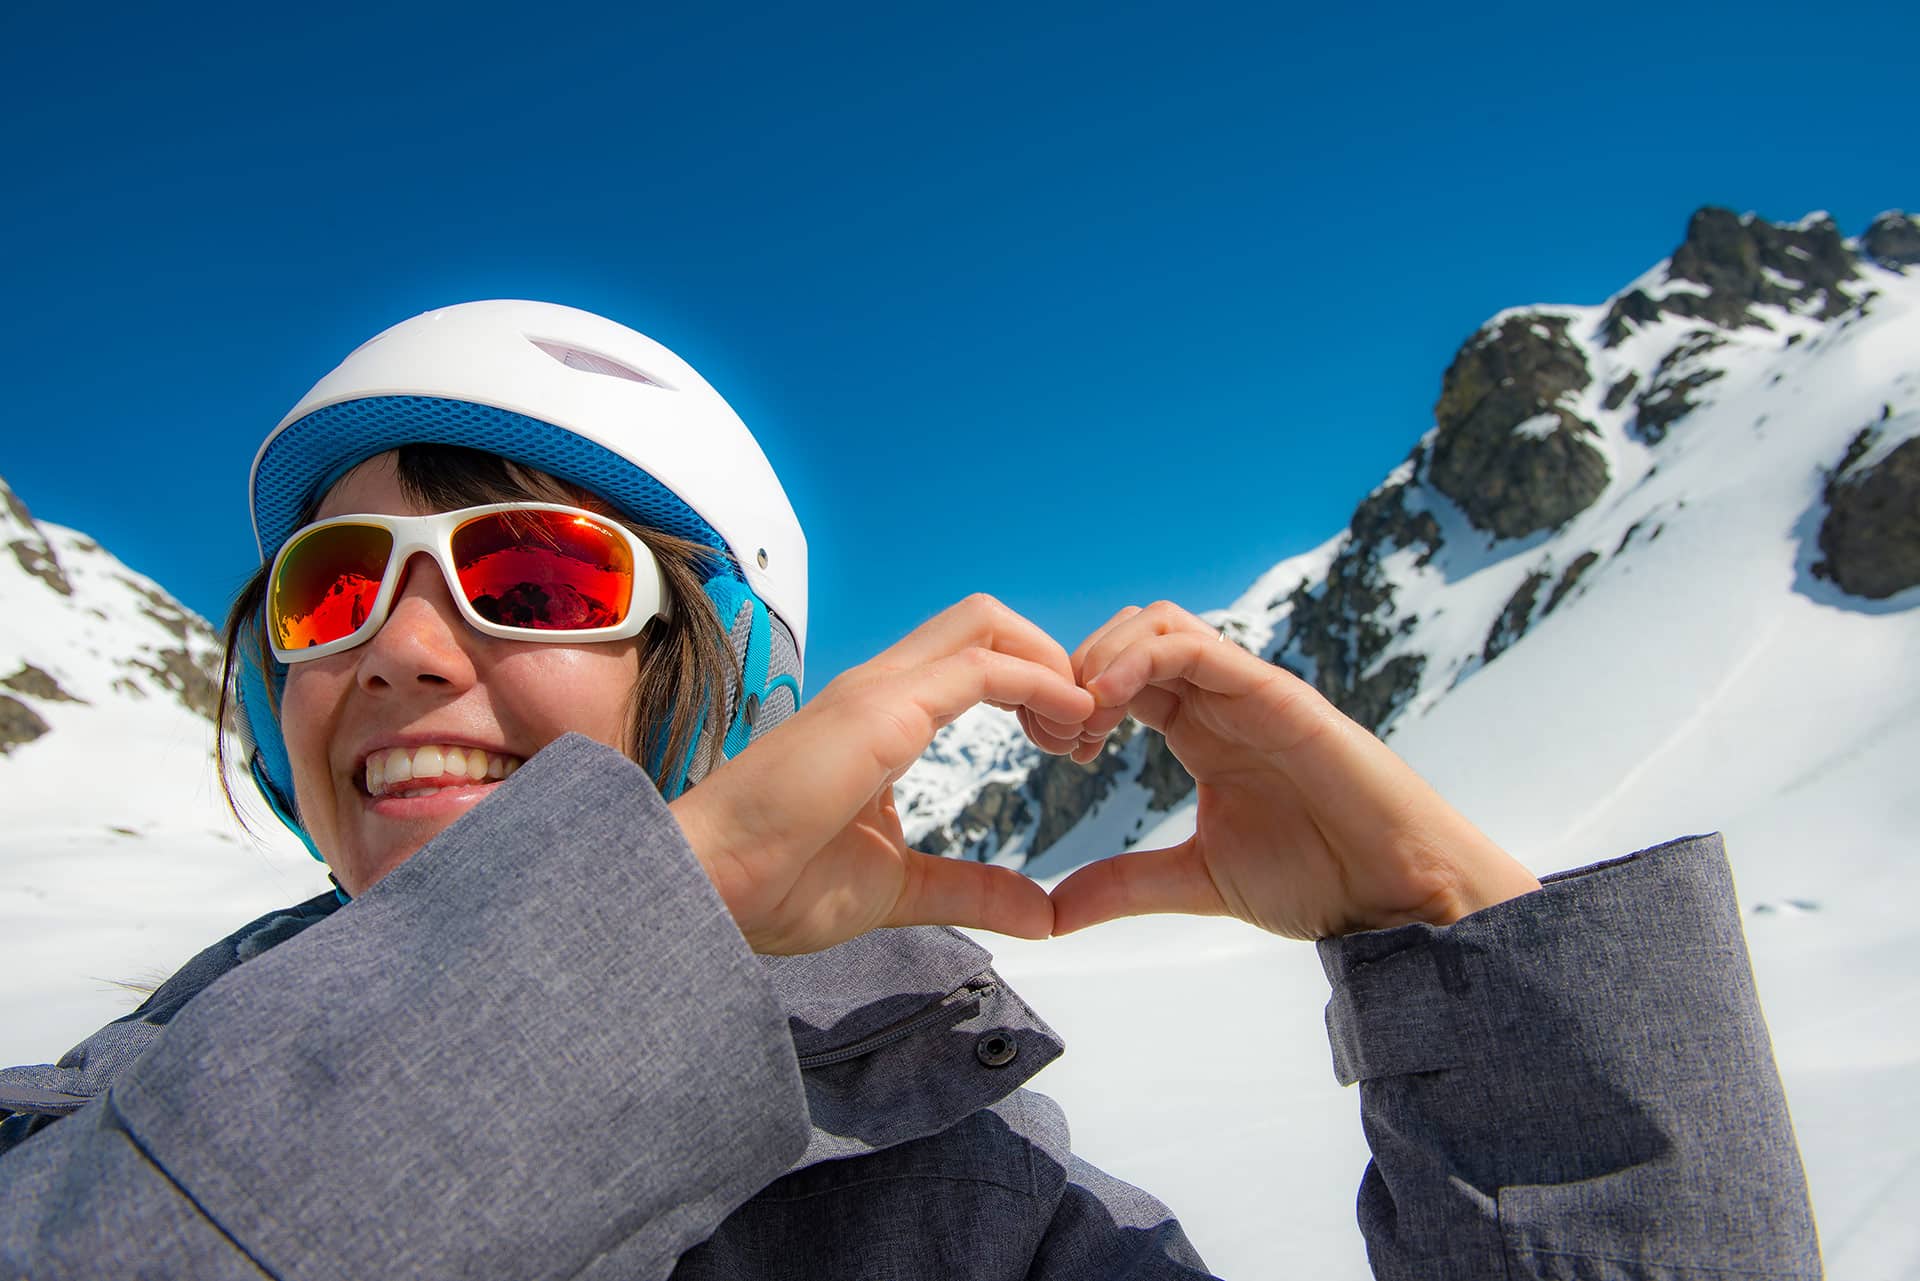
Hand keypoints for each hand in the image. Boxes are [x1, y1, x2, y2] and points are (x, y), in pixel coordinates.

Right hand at [669, 596, 1094, 954]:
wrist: (708, 891)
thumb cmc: (775, 887)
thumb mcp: (901, 889)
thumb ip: (971, 891)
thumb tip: (1040, 912)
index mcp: (880, 717)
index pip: (971, 659)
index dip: (1033, 686)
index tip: (1068, 745)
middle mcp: (880, 688)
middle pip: (986, 622)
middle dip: (1051, 659)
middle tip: (1084, 732)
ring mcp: (877, 691)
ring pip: (986, 624)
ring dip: (1051, 664)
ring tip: (1082, 728)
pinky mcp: (882, 710)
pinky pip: (981, 666)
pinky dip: (1040, 681)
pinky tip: (1069, 722)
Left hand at [1048, 603, 1540, 939]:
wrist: (1396, 892)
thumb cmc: (1317, 879)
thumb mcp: (1196, 880)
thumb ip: (1125, 885)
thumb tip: (1052, 915)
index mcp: (1198, 730)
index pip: (1119, 679)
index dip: (1072, 700)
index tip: (1050, 749)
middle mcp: (1219, 700)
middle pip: (1128, 637)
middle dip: (1076, 671)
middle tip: (1057, 733)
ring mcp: (1247, 690)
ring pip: (1155, 624)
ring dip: (1102, 657)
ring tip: (1082, 720)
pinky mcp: (1274, 692)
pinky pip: (1194, 646)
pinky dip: (1138, 660)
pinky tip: (1109, 703)